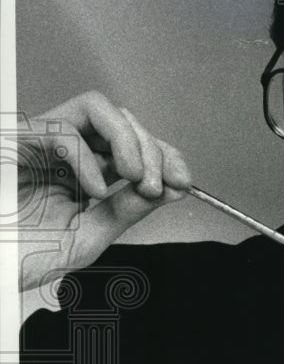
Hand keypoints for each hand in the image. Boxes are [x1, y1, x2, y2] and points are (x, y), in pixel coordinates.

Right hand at [16, 92, 191, 290]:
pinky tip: (94, 190)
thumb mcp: (91, 235)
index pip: (134, 145)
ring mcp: (43, 140)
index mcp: (85, 169)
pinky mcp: (20, 139)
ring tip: (135, 178)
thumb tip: (170, 189)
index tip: (183, 180)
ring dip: (127, 140)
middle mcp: (67, 149)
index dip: (164, 155)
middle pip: (124, 120)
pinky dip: (87, 158)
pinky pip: (63, 130)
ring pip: (98, 109)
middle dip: (152, 150)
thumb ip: (128, 210)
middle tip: (157, 186)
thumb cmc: (25, 254)